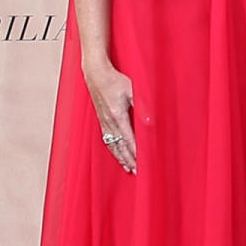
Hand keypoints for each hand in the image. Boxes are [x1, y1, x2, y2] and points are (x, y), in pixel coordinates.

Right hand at [83, 59, 135, 173]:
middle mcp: (109, 121)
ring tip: (128, 167)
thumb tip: (149, 120)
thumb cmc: (115, 80)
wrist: (96, 74)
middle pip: (120, 146)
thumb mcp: (132, 90)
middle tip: (137, 171)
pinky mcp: (101, 120)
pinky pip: (107, 140)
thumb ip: (141, 105)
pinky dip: (113, 150)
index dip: (136, 152)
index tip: (143, 161)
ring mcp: (104, 122)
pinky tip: (117, 154)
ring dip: (120, 157)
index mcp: (117, 115)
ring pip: (112, 145)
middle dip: (129, 159)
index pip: (129, 139)